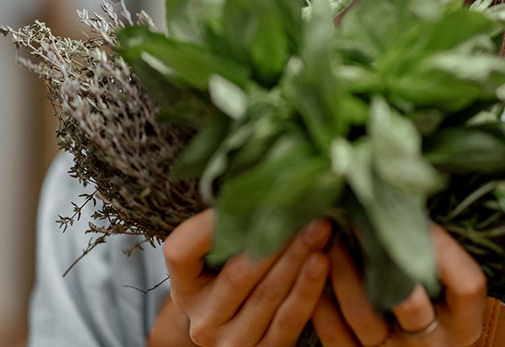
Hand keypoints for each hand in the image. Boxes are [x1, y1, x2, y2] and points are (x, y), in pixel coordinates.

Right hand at [155, 209, 331, 346]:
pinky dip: (308, 290)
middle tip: (303, 207)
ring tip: (319, 228)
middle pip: (237, 275)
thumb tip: (268, 174)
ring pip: (267, 296)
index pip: (181, 251)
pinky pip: (288, 321)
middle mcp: (203, 320)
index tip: (243, 195)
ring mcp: (231, 343)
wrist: (249, 325)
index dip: (208, 224)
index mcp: (184, 287)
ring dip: (297, 259)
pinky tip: (322, 262)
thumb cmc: (240, 273)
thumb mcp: (223, 253)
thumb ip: (234, 223)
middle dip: (274, 238)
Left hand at [312, 225, 486, 346]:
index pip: (467, 286)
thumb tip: (408, 200)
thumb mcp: (448, 290)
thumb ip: (437, 258)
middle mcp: (433, 344)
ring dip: (343, 273)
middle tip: (361, 222)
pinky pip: (333, 335)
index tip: (417, 219)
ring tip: (332, 241)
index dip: (444, 249)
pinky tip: (317, 274)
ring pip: (363, 315)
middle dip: (383, 257)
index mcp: (463, 323)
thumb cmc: (432, 307)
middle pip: (409, 303)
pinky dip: (321, 302)